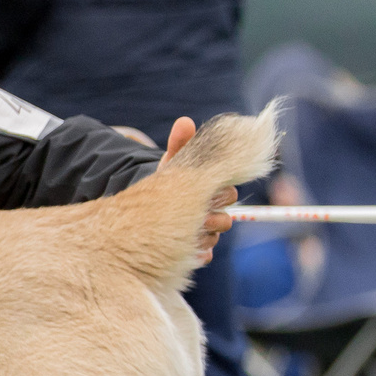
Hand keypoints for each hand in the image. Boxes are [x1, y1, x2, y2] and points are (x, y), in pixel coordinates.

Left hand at [161, 117, 236, 264]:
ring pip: (215, 237)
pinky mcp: (196, 252)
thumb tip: (185, 121)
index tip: (203, 192)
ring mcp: (207, 234)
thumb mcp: (171, 164)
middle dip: (210, 216)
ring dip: (201, 234)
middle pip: (226, 219)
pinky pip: (205, 254)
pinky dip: (196, 251)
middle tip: (194, 212)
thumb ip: (179, 144)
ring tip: (181, 229)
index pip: (230, 194)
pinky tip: (182, 246)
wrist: (146, 207)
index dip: (219, 193)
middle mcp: (215, 213)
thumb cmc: (164, 183)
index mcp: (215, 192)